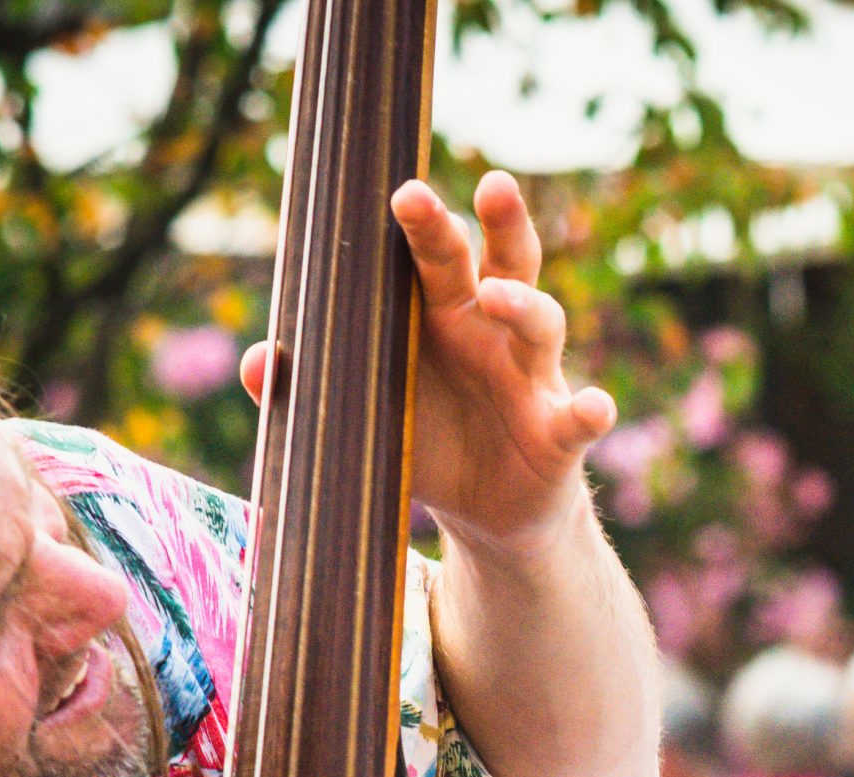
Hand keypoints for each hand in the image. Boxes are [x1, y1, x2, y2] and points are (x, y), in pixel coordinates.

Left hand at [241, 170, 615, 551]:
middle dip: (498, 225)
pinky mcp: (558, 435)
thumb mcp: (364, 410)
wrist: (486, 512)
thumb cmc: (426, 438)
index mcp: (447, 315)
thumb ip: (311, 384)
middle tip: (489, 187)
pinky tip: (595, 406)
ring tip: (500, 297)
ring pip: (542, 326)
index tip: (403, 191)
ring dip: (526, 305)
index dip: (428, 223)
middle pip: (504, 264)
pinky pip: (578, 419)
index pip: (441, 255)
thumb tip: (258, 364)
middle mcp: (496, 333)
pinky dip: (591, 411)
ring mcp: (533, 380)